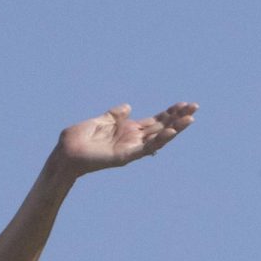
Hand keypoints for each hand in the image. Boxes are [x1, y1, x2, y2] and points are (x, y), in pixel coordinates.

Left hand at [54, 102, 197, 176]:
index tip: (184, 104)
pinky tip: (172, 131)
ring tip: (191, 118)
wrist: (65, 154)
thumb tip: (128, 107)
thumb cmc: (77, 140)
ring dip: (176, 128)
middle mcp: (134, 139)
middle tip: (195, 106)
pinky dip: (160, 140)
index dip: (170, 112)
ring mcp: (132, 148)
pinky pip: (147, 148)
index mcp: (129, 130)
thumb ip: (114, 116)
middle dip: (179, 117)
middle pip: (162, 127)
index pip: (155, 121)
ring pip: (160, 137)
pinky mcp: (126, 155)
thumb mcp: (98, 121)